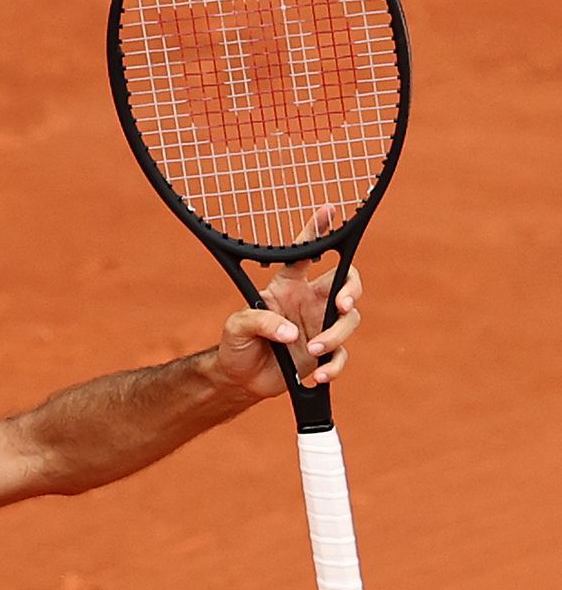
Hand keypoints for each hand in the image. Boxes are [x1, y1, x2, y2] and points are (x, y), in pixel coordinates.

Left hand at [211, 205, 365, 400]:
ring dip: (335, 336)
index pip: (306, 253)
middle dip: (352, 290)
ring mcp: (320, 326)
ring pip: (350, 321)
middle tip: (342, 304)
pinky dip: (333, 366)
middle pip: (347, 283)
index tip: (328, 210)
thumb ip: (260, 322)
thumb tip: (291, 334)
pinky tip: (318, 375)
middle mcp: (310, 302)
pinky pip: (342, 356)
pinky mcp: (324, 353)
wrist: (240, 378)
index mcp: (288, 286)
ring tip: (312, 351)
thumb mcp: (237, 326)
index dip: (317, 231)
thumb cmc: (236, 344)